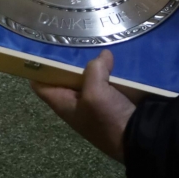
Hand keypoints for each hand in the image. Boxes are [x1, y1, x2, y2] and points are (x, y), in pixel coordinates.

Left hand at [30, 50, 144, 162]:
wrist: (139, 138)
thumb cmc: (108, 119)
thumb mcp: (96, 93)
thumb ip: (94, 70)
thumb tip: (104, 56)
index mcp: (63, 104)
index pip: (41, 85)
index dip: (38, 69)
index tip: (43, 48)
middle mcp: (76, 102)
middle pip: (65, 77)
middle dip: (69, 60)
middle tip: (74, 39)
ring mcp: (95, 101)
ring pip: (88, 77)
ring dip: (92, 64)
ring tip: (94, 42)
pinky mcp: (113, 99)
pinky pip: (106, 80)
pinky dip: (109, 70)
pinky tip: (113, 57)